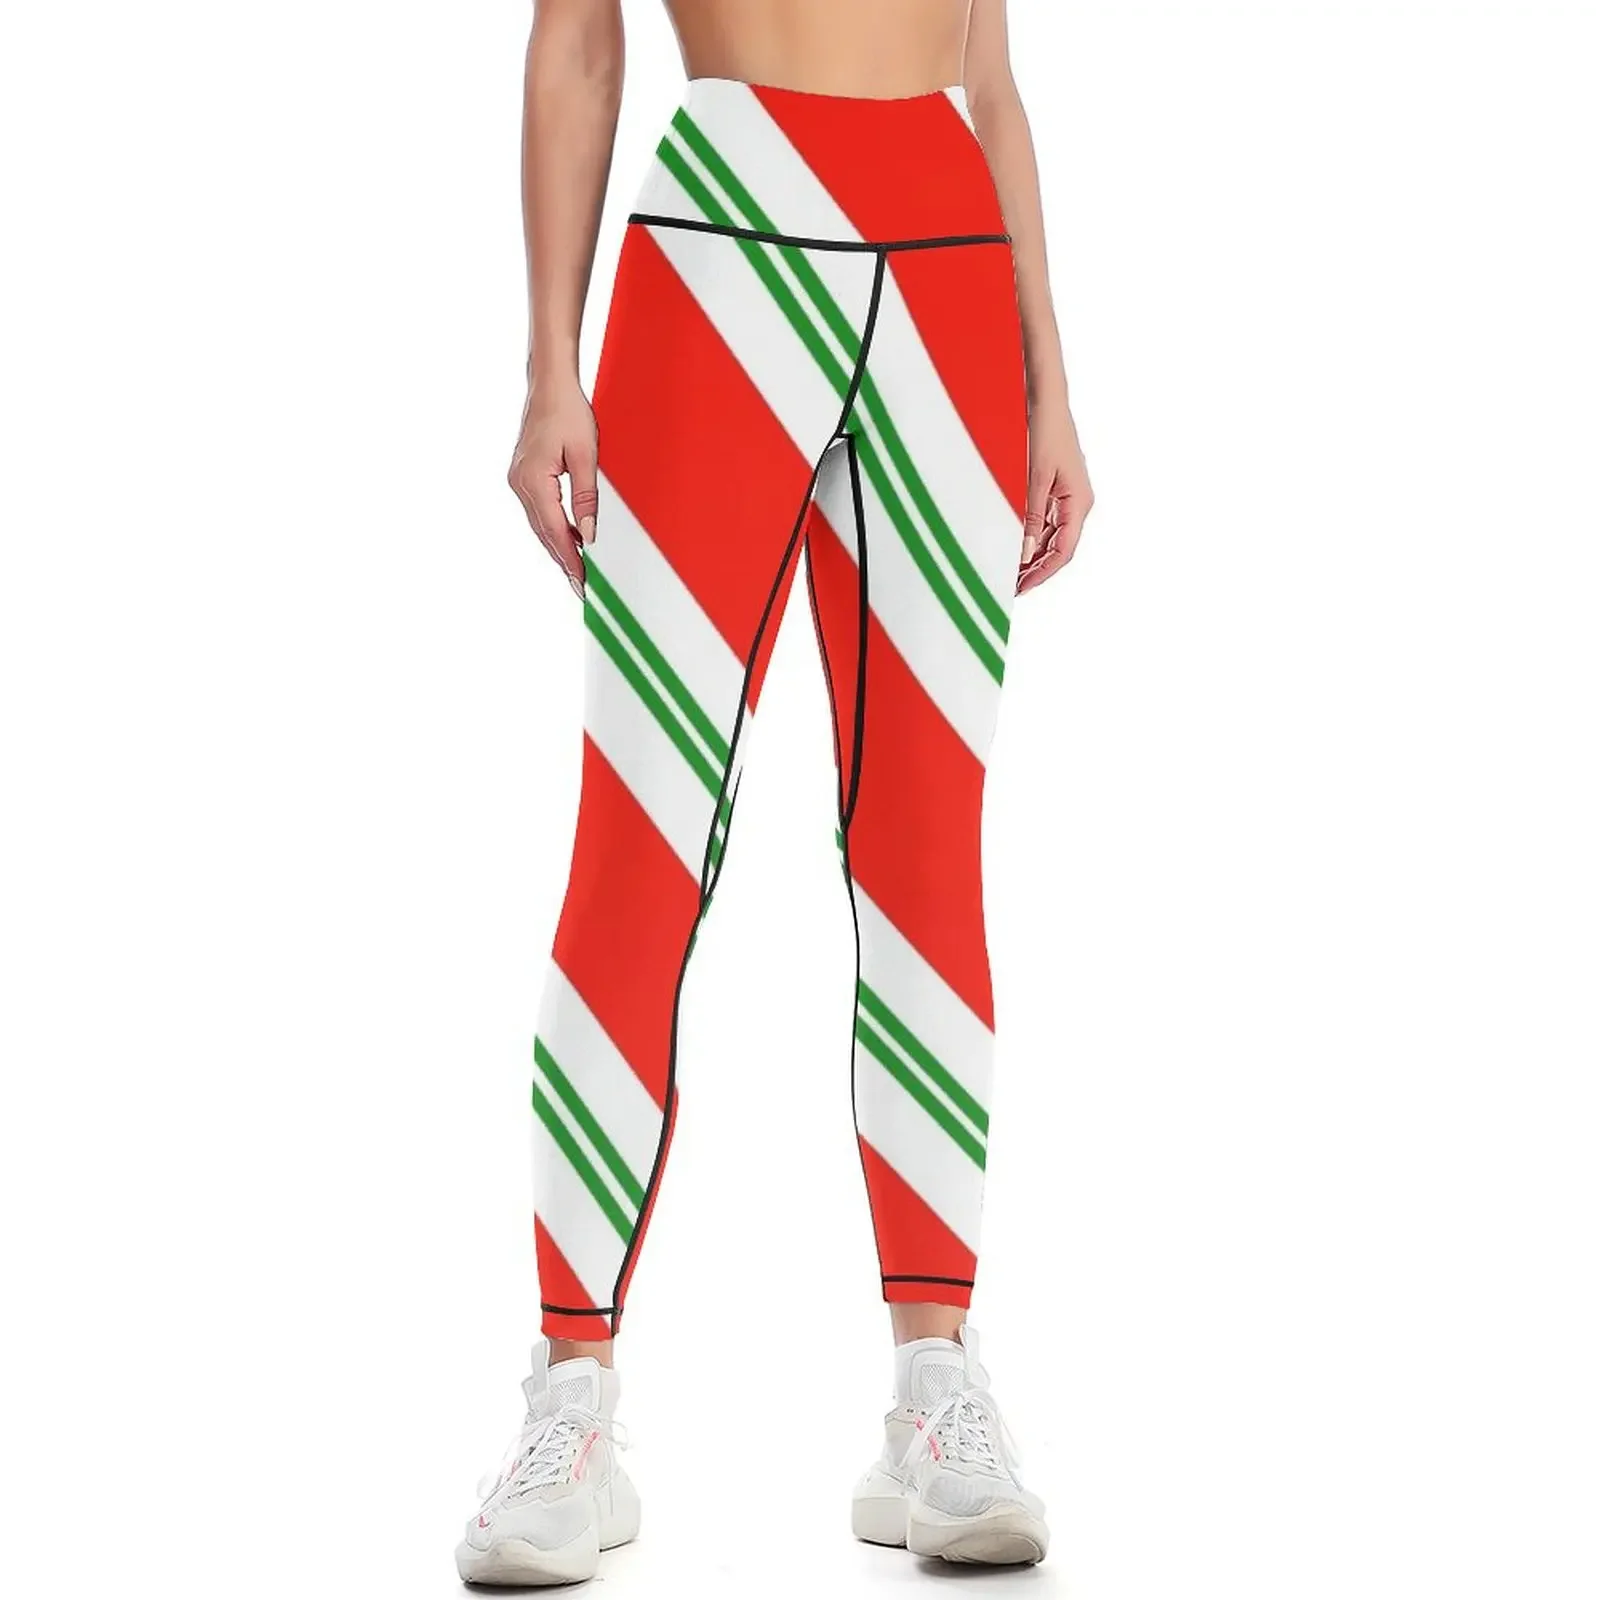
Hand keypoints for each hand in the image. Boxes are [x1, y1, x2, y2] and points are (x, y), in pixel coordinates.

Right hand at [508, 377, 598, 598]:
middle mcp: (520, 484)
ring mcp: (518, 480)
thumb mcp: (587, 456)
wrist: (549, 385)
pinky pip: (538, 511)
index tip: (582, 583)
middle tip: (581, 588)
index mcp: (534, 480)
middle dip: (563, 561)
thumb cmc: (569, 413)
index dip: (569, 560)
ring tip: (577, 571)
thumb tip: (588, 535)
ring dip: (557, 547)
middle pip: (543, 533)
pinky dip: (552, 528)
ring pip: (539, 525)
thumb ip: (587, 498)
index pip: (554, 531)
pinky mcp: (522, 476)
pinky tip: (567, 541)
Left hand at [1017, 405, 1092, 595]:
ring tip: (1009, 570)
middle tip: (1011, 586)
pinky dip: (1031, 537)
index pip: (1063, 552)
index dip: (1042, 574)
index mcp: (1079, 503)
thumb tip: (1025, 553)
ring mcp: (1067, 497)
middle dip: (1036, 569)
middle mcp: (1077, 503)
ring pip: (1051, 537)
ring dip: (1032, 555)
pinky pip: (1045, 522)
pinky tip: (1015, 545)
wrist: (1046, 400)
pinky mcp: (1056, 489)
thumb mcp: (1033, 478)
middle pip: (1058, 548)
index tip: (1022, 588)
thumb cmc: (1045, 431)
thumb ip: (1030, 517)